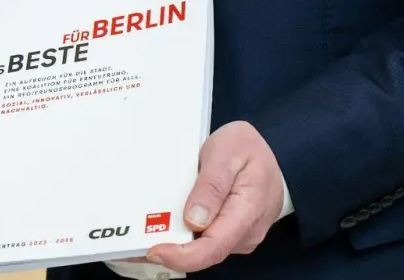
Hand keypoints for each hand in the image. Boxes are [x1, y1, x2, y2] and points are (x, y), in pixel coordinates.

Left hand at [145, 121, 285, 273]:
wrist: (270, 154)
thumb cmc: (248, 149)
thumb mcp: (228, 152)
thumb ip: (212, 185)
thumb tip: (194, 220)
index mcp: (247, 211)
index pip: (215, 246)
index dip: (183, 255)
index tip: (155, 249)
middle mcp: (245, 233)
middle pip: (205, 253)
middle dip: (169, 252)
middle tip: (133, 244)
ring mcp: (238, 237)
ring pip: (202, 249)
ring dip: (174, 244)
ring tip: (141, 234)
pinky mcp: (230, 235)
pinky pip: (205, 242)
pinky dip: (182, 237)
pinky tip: (162, 227)